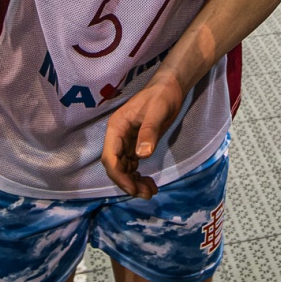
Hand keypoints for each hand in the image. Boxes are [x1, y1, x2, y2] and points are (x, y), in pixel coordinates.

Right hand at [99, 73, 186, 197]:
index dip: (119, 176)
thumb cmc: (162, 95)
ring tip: (151, 191)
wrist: (170, 87)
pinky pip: (132, 166)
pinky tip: (150, 183)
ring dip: (134, 182)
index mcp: (116, 128)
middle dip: (128, 183)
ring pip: (124, 169)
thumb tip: (142, 155)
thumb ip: (149, 132)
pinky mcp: (136, 145)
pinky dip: (139, 177)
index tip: (133, 189)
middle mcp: (117, 137)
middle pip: (116, 167)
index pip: (110, 158)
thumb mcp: (157, 111)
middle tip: (147, 194)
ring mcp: (126, 142)